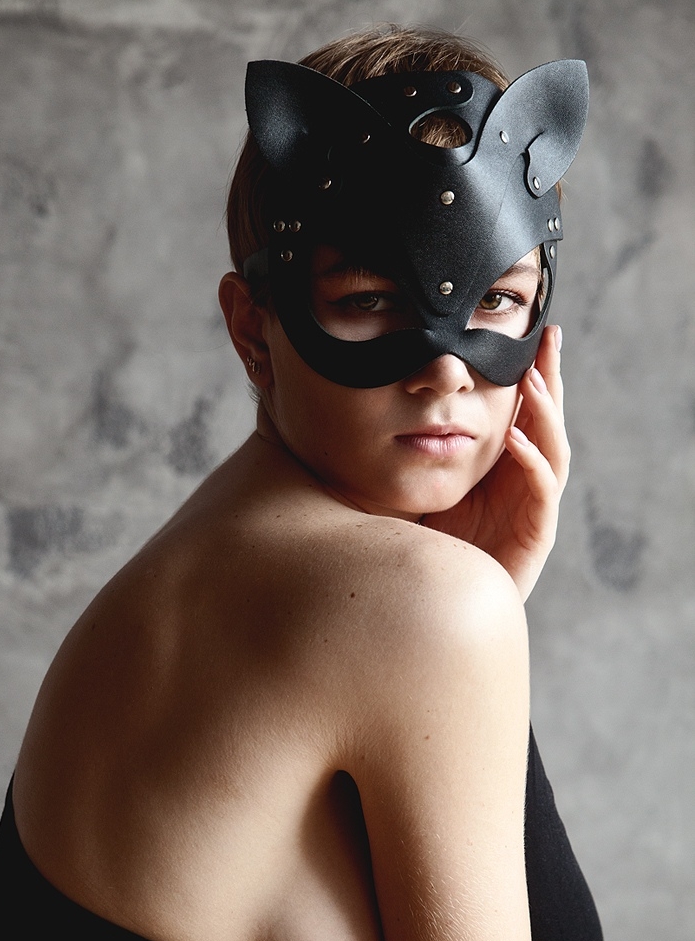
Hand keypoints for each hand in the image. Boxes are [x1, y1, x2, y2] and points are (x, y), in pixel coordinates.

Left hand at [422, 326, 568, 601]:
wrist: (441, 607)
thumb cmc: (432, 549)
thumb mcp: (423, 489)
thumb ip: (420, 455)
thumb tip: (387, 412)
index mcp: (505, 469)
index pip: (524, 412)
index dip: (531, 374)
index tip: (532, 333)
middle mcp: (526, 483)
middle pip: (546, 422)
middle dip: (549, 380)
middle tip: (549, 338)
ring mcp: (535, 507)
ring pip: (553, 450)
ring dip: (543, 414)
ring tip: (531, 381)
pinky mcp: (537, 533)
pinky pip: (541, 490)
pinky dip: (531, 462)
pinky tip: (514, 439)